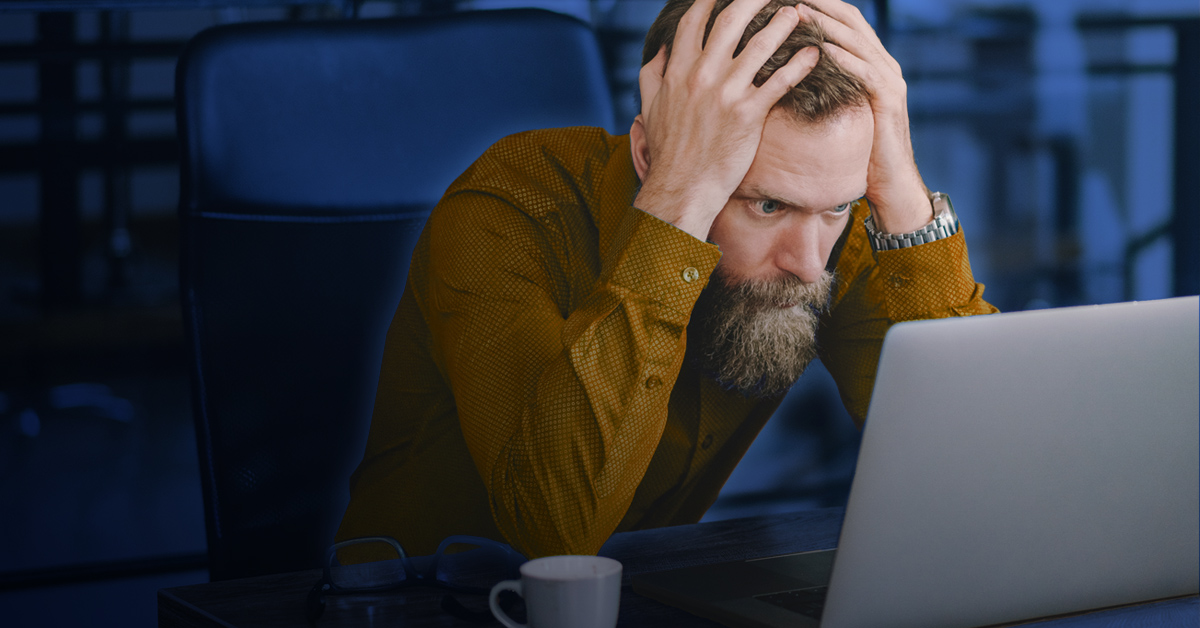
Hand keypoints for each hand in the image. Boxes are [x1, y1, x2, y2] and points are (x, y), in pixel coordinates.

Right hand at [632, 0, 819, 240]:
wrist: (682, 187)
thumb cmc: (668, 150)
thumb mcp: (649, 107)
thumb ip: (652, 74)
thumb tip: (661, 49)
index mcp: (677, 70)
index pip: (695, 21)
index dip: (711, 0)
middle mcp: (701, 75)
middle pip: (730, 20)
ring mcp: (726, 93)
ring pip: (760, 45)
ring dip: (782, 24)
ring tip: (797, 13)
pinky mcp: (748, 114)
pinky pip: (780, 81)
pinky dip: (799, 65)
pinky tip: (813, 54)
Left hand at [798, 0, 932, 233]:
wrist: (892, 185)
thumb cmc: (860, 152)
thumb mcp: (839, 111)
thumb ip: (826, 86)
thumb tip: (791, 72)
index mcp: (872, 63)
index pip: (845, 21)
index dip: (820, 5)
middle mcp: (884, 64)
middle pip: (852, 21)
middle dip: (822, 3)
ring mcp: (891, 80)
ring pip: (857, 41)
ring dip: (826, 24)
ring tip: (798, 11)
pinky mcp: (890, 101)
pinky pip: (865, 72)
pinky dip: (844, 58)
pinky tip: (822, 48)